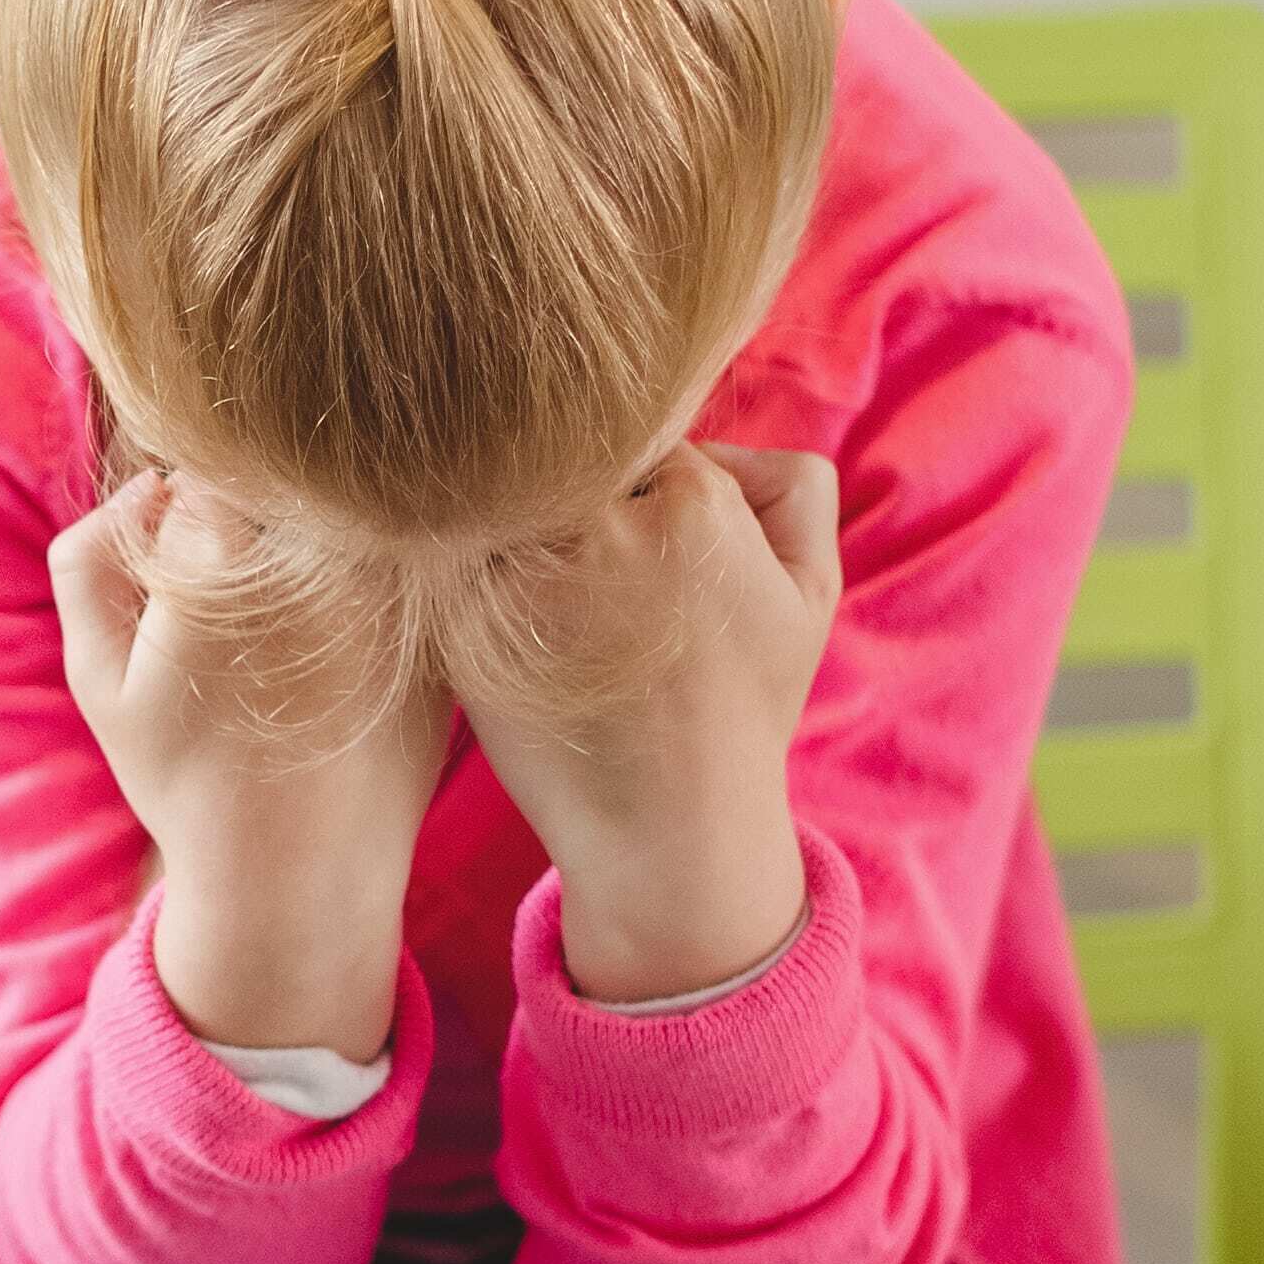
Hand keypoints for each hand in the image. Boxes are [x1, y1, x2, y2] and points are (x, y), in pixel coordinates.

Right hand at [51, 472, 458, 1059]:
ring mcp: (391, 592)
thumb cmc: (185, 781)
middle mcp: (319, 560)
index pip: (209, 474)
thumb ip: (88, 562)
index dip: (189, 528)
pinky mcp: (437, 627)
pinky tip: (339, 675)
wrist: (298, 879)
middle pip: (282, 489)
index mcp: (227, 563)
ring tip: (292, 653)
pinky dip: (367, 601)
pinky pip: (396, 572)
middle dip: (253, 538)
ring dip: (316, 562)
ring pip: (344, 523)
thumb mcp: (99, 681)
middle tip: (241, 628)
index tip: (191, 594)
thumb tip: (149, 483)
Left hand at [459, 443, 837, 1003]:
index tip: (642, 547)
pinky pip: (454, 551)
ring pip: (508, 494)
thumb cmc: (743, 709)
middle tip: (594, 576)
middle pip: (568, 456)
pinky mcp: (464, 617)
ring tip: (556, 603)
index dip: (640, 485)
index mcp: (693, 503)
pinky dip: (471, 570)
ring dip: (520, 530)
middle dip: (578, 500)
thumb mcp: (810, 590)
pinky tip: (511, 622)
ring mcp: (526, 570)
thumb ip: (791, 484)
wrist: (670, 832)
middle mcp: (605, 526)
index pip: (641, 433)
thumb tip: (712, 432)